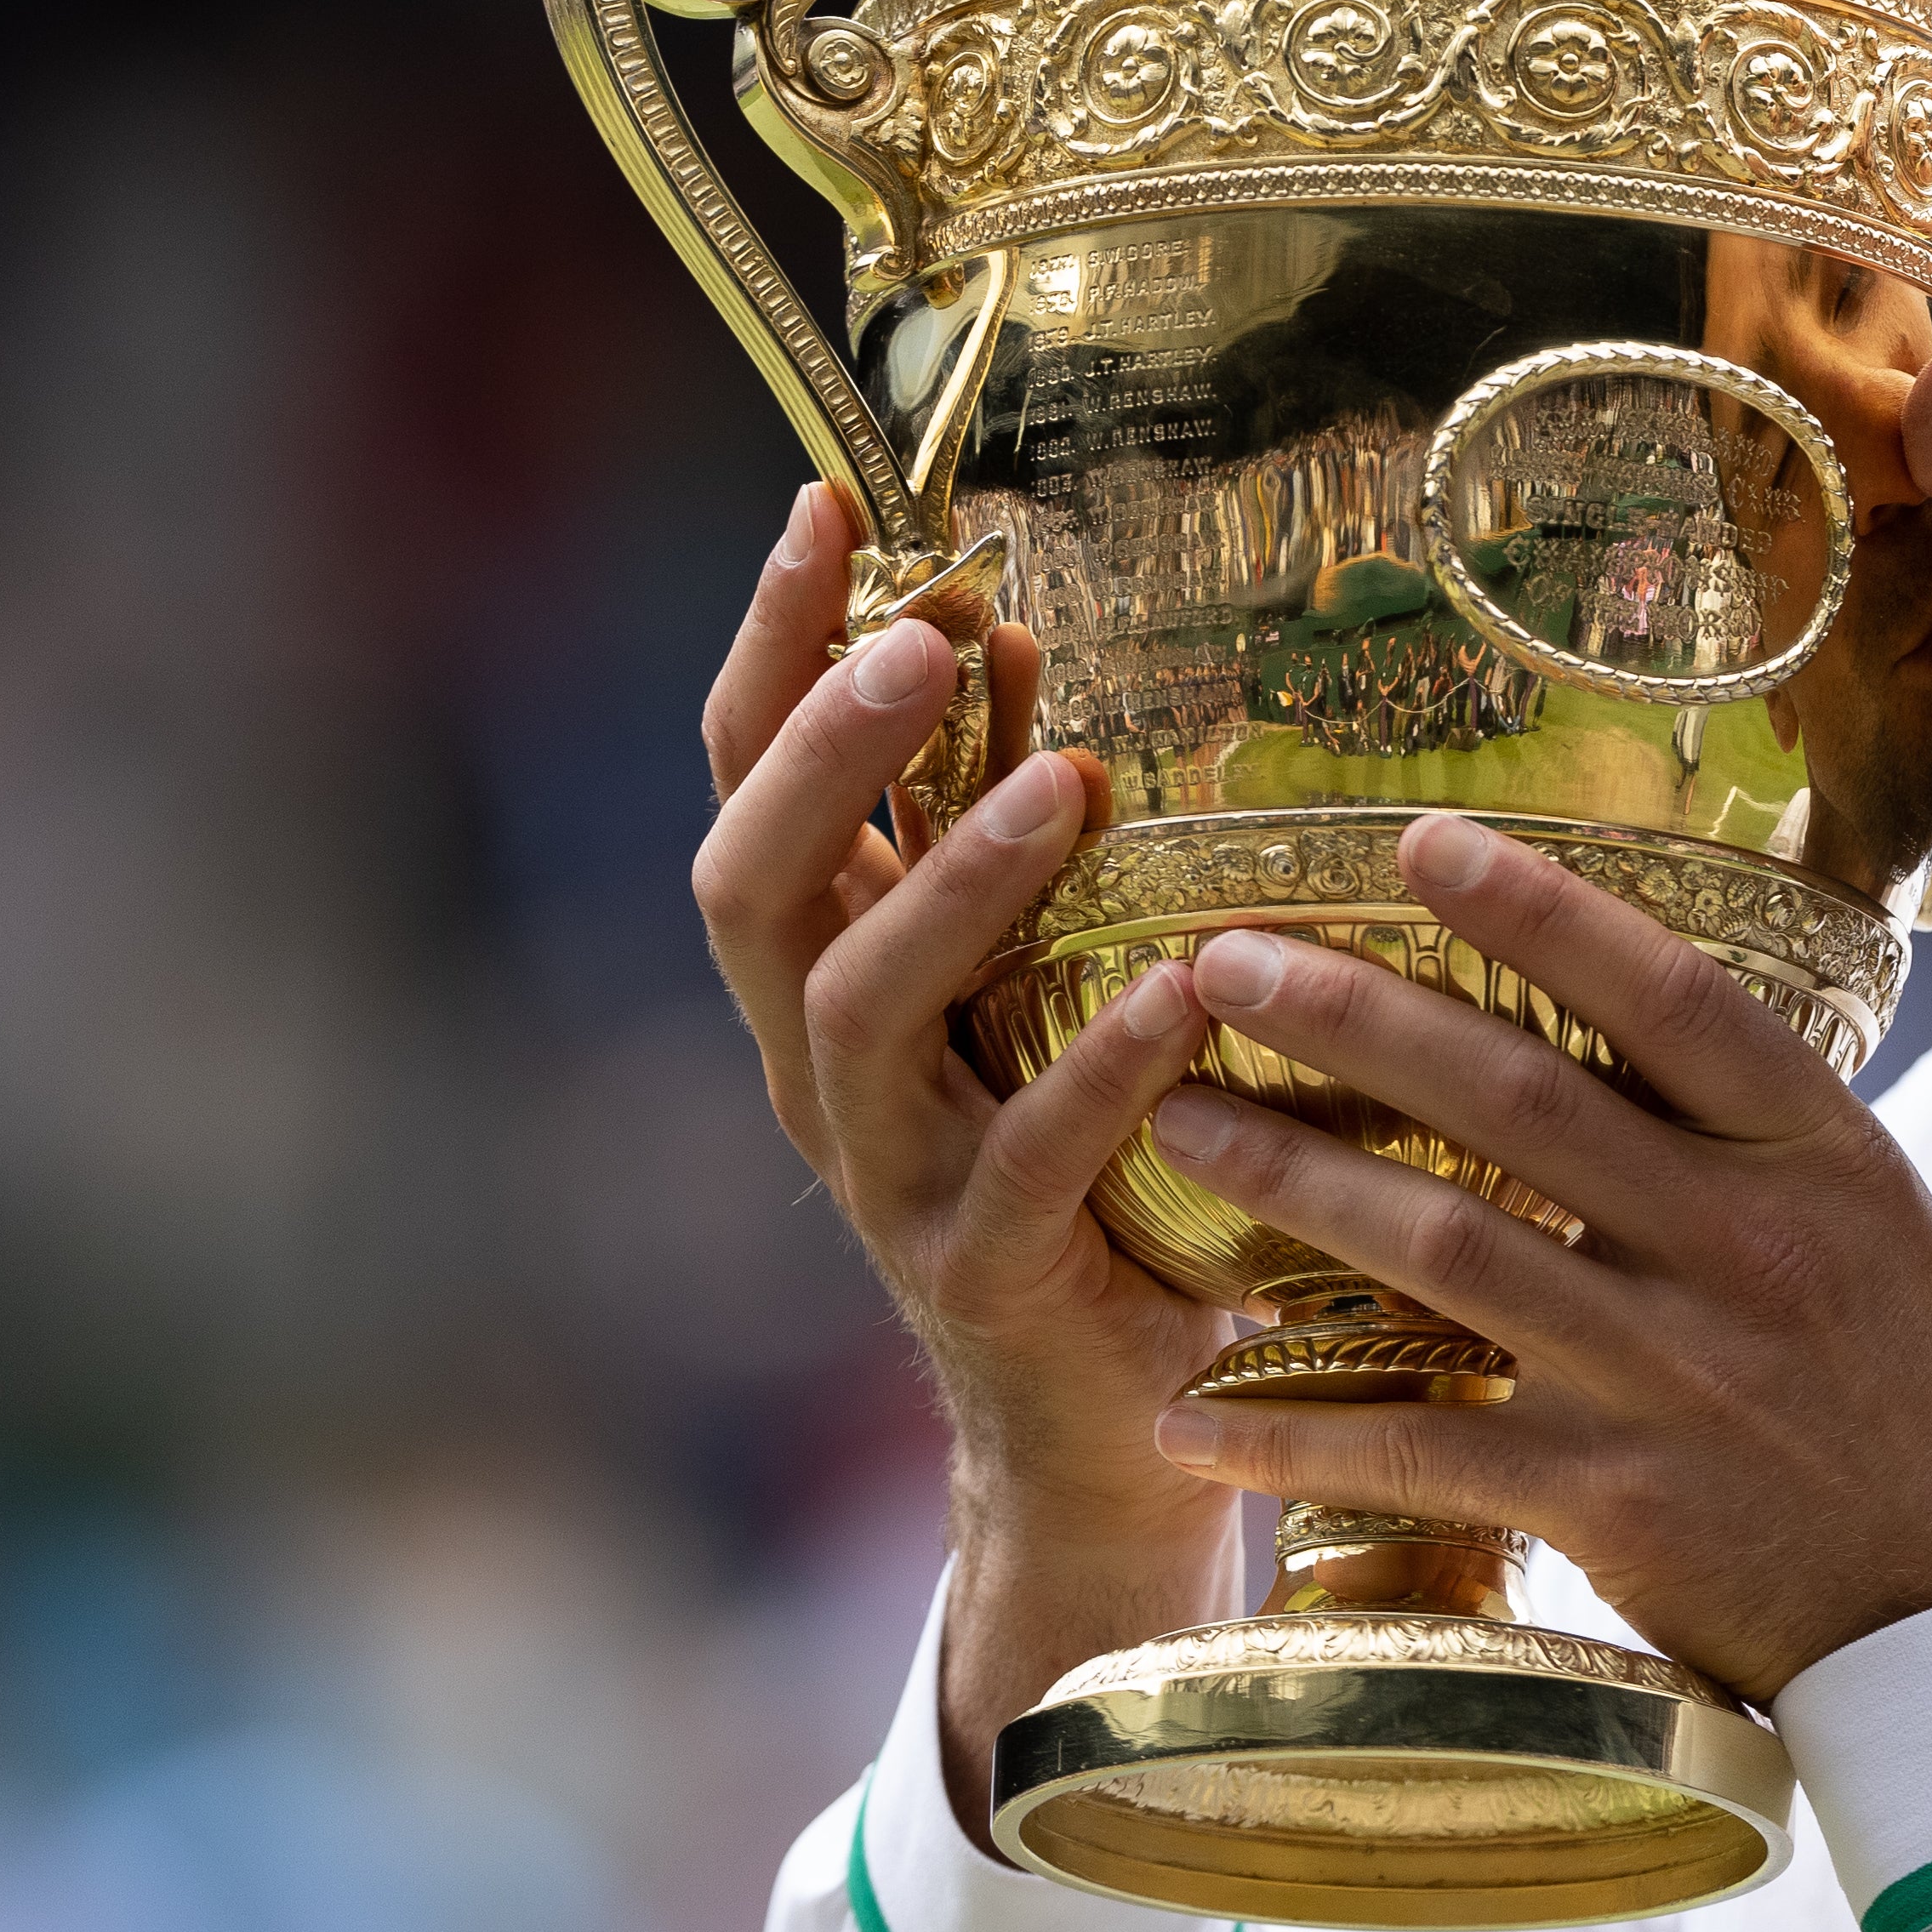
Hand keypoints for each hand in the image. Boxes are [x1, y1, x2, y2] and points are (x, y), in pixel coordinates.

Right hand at [695, 483, 1237, 1849]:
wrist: (1103, 1425)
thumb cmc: (1080, 1159)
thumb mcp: (1027, 975)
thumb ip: (1001, 818)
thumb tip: (1014, 626)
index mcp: (816, 972)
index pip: (747, 783)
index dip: (771, 647)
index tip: (823, 506)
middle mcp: (816, 1069)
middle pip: (752, 886)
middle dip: (825, 751)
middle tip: (928, 633)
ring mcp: (885, 1178)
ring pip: (859, 1015)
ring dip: (956, 888)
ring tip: (1068, 784)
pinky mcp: (984, 1275)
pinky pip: (1025, 1167)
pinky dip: (1100, 1076)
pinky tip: (1184, 996)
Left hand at [1141, 811, 1931, 1701]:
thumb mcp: (1892, 1231)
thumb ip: (1773, 1139)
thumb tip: (1651, 1025)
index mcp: (1823, 1159)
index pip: (1668, 997)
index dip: (1542, 909)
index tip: (1420, 842)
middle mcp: (1743, 1247)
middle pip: (1519, 1100)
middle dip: (1357, 1019)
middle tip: (1225, 962)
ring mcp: (1671, 1374)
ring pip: (1444, 1249)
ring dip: (1295, 1182)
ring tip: (1180, 1124)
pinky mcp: (1612, 1501)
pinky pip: (1422, 1449)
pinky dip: (1298, 1428)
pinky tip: (1195, 1410)